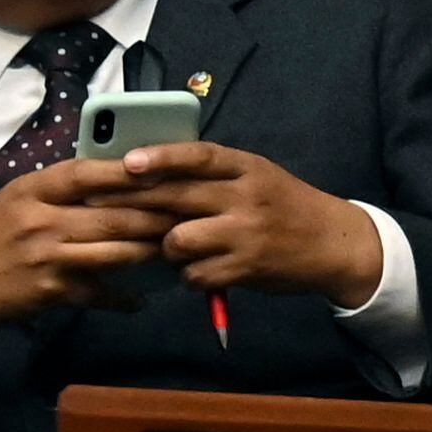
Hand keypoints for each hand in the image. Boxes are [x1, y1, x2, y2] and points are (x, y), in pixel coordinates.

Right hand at [0, 157, 181, 334]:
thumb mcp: (14, 200)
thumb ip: (56, 190)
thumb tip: (112, 176)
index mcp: (29, 190)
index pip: (86, 173)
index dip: (126, 170)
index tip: (163, 167)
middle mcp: (40, 220)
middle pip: (113, 214)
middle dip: (156, 214)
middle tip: (190, 213)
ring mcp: (48, 257)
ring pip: (116, 252)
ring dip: (150, 251)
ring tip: (176, 248)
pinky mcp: (53, 290)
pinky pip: (101, 291)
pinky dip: (124, 297)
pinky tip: (139, 298)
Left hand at [121, 141, 385, 307]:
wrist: (334, 243)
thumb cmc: (281, 205)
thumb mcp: (254, 176)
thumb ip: (211, 173)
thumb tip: (142, 167)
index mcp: (246, 167)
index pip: (200, 156)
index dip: (161, 157)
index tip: (127, 161)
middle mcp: (246, 197)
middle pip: (178, 197)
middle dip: (132, 202)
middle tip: (97, 206)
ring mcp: (247, 234)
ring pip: (178, 239)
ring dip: (165, 247)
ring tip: (172, 247)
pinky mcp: (248, 267)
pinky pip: (196, 273)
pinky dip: (188, 275)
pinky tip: (196, 271)